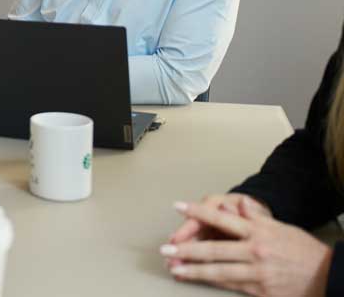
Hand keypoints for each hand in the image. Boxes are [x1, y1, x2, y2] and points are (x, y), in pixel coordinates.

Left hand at [161, 199, 331, 295]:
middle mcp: (255, 250)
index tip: (178, 207)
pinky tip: (197, 279)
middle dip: (187, 249)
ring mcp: (257, 272)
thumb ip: (254, 216)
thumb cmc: (301, 250)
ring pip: (218, 270)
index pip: (221, 219)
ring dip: (193, 270)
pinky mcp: (260, 290)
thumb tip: (235, 206)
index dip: (197, 213)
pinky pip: (231, 285)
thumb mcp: (279, 226)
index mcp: (258, 231)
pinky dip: (211, 282)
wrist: (327, 276)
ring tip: (174, 267)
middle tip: (166, 248)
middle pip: (214, 249)